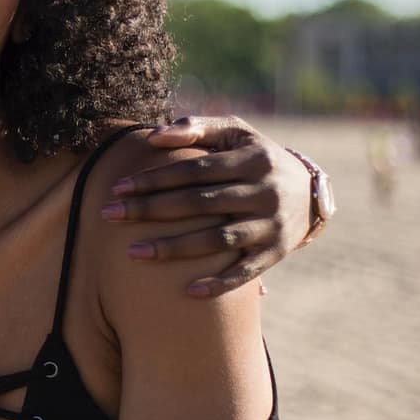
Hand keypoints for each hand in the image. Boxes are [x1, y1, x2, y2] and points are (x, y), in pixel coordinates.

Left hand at [106, 116, 314, 297]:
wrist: (311, 191)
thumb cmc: (256, 156)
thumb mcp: (235, 132)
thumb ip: (195, 127)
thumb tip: (153, 136)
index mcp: (251, 160)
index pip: (194, 170)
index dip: (155, 178)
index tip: (118, 188)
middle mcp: (263, 192)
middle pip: (199, 204)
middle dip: (151, 210)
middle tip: (108, 215)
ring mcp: (271, 226)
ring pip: (218, 240)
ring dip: (174, 248)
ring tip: (133, 253)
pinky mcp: (276, 253)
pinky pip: (246, 273)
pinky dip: (220, 283)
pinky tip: (188, 292)